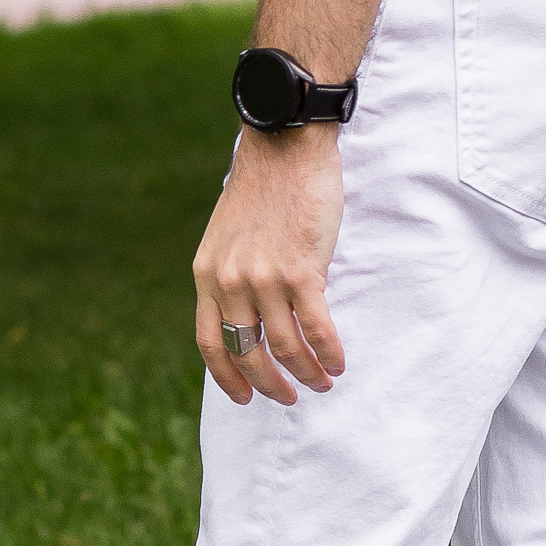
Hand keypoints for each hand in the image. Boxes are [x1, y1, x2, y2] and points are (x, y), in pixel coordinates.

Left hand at [193, 125, 346, 405]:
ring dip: (306, 373)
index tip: (244, 398)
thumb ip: (230, 274)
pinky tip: (338, 362)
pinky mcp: (301, 270)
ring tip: (322, 382)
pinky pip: (315, 328)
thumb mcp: (226, 236)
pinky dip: (329, 352)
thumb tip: (249, 315)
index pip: (211, 343)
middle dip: (269, 384)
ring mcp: (265, 278)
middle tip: (289, 398)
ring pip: (285, 347)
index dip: (228, 377)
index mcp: (207, 274)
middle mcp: (230, 281)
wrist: (285, 147)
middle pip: (247, 353)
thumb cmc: (262, 189)